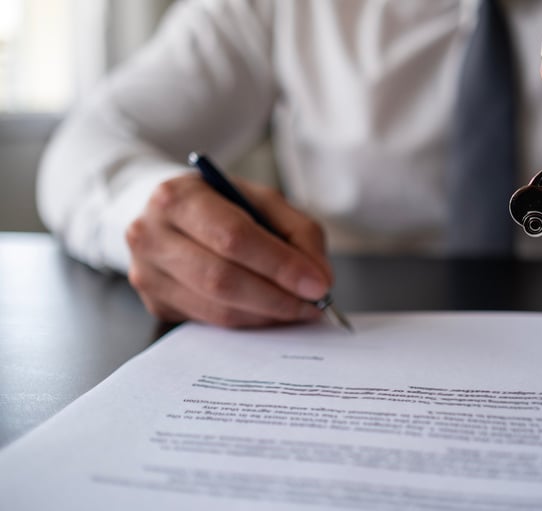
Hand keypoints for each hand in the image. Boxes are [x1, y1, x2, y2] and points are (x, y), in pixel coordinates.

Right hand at [126, 174, 331, 327]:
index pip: (234, 237)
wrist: (171, 217)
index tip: (317, 284)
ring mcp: (147, 274)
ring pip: (218, 308)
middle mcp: (150, 235)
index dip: (280, 264)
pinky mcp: (156, 304)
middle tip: (314, 304)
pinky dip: (250, 321)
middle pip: (222, 278)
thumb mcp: (263, 202)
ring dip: (267, 314)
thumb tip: (319, 278)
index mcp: (178, 197)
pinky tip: (270, 312)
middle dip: (277, 296)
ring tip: (299, 309)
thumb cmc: (223, 206)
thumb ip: (298, 232)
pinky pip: (212, 322)